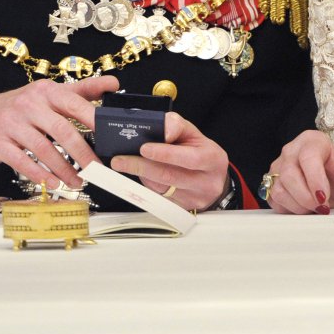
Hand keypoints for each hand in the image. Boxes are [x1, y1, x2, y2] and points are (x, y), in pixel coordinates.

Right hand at [0, 75, 119, 189]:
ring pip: (44, 149)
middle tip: (96, 168)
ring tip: (78, 181)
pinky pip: (23, 162)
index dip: (93, 118)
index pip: (73, 103)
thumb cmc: (19, 107)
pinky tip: (53, 183)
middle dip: (82, 152)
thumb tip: (113, 84)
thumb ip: (81, 90)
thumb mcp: (48, 94)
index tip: (109, 133)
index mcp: (45, 91)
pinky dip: (40, 175)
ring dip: (64, 170)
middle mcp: (28, 104)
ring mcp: (11, 123)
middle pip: (61, 130)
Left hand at [110, 112, 228, 211]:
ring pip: (160, 188)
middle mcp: (205, 182)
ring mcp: (194, 199)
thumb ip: (176, 125)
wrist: (213, 180)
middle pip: (169, 176)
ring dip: (140, 175)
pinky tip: (141, 174)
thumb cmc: (201, 152)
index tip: (144, 148)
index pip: (189, 158)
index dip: (165, 154)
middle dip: (141, 166)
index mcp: (212, 159)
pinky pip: (158, 197)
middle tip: (120, 160)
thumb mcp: (194, 133)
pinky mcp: (182, 209)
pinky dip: (146, 184)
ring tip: (124, 164)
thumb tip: (162, 130)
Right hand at [265, 130, 333, 214]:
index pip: (308, 157)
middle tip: (322, 207)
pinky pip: (274, 201)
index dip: (315, 179)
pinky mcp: (270, 184)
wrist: (329, 181)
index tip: (324, 197)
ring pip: (279, 190)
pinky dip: (290, 210)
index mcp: (312, 141)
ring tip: (315, 206)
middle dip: (307, 198)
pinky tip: (304, 206)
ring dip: (299, 206)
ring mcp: (278, 168)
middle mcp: (291, 151)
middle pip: (289, 175)